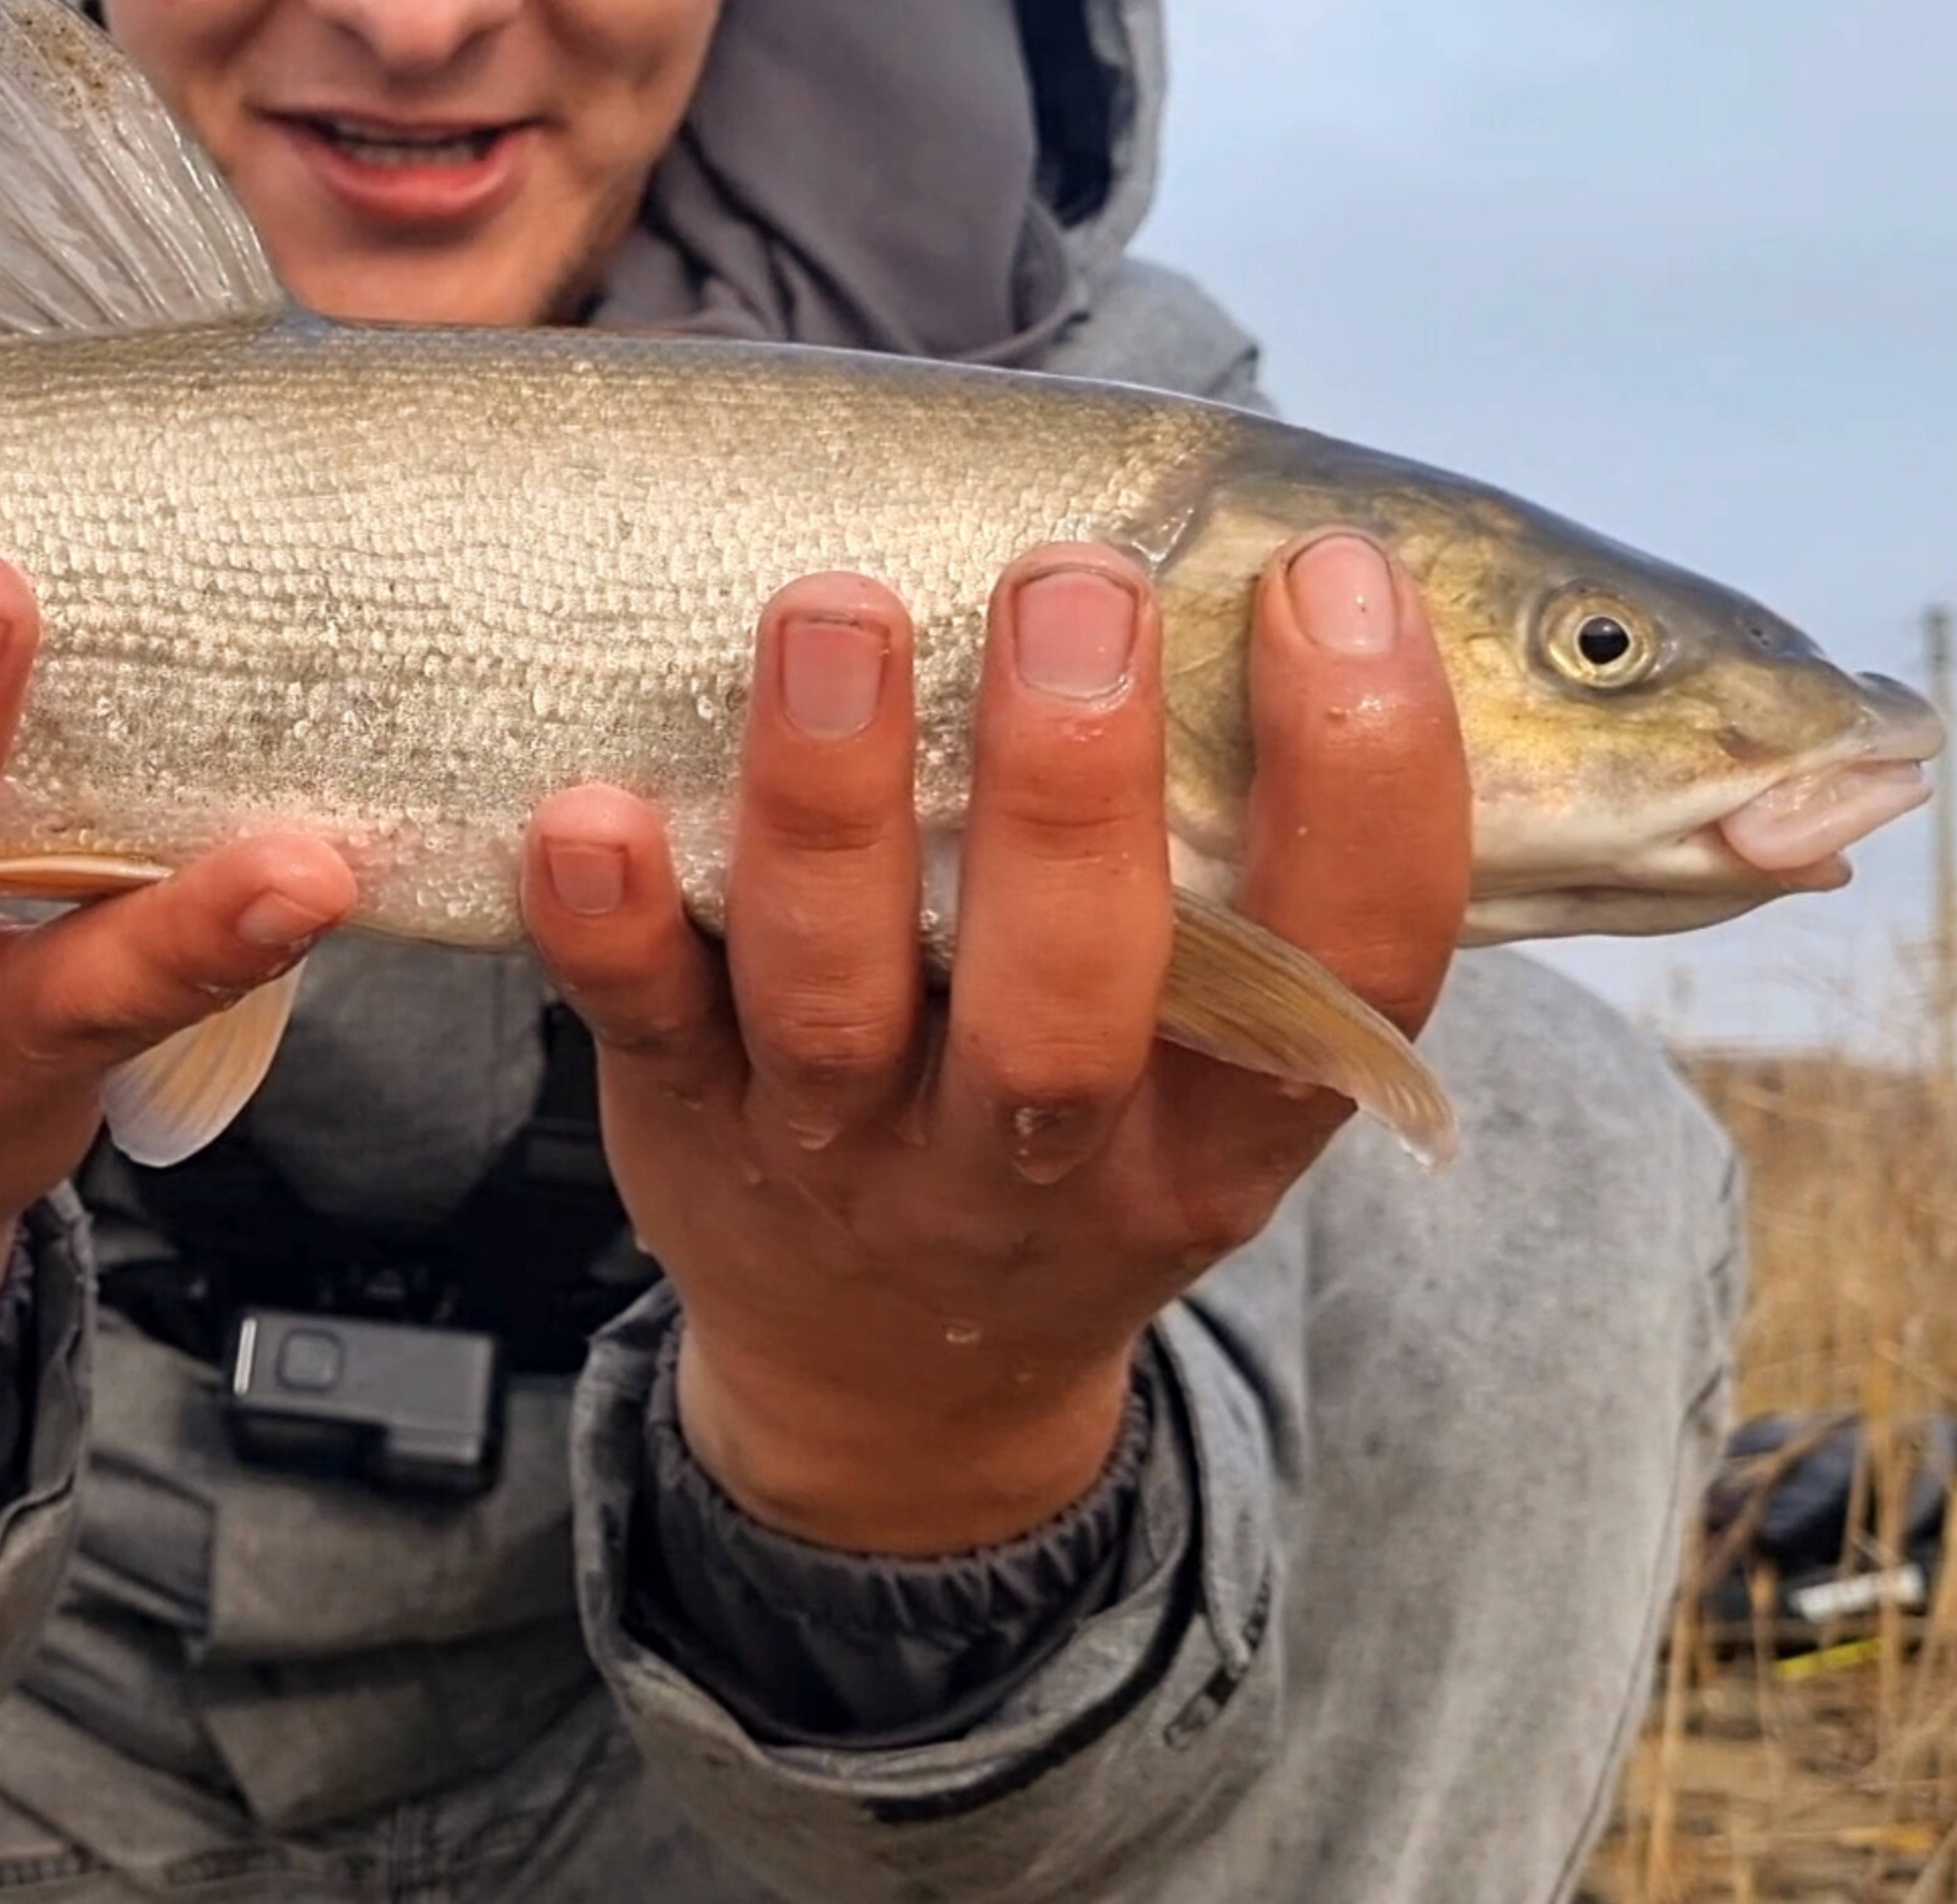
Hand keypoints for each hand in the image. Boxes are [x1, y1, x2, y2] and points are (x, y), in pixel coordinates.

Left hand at [523, 534, 1466, 1553]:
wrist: (896, 1389)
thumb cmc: (1075, 1142)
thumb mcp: (1212, 1066)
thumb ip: (1246, 874)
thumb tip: (1276, 567)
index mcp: (1223, 1122)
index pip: (1351, 958)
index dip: (1367, 774)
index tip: (1334, 580)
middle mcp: (1045, 1159)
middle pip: (1073, 993)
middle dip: (1072, 786)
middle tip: (1074, 584)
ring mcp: (849, 1153)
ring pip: (840, 996)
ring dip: (832, 804)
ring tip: (833, 614)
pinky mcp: (689, 1130)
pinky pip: (645, 1028)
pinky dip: (612, 925)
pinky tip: (589, 812)